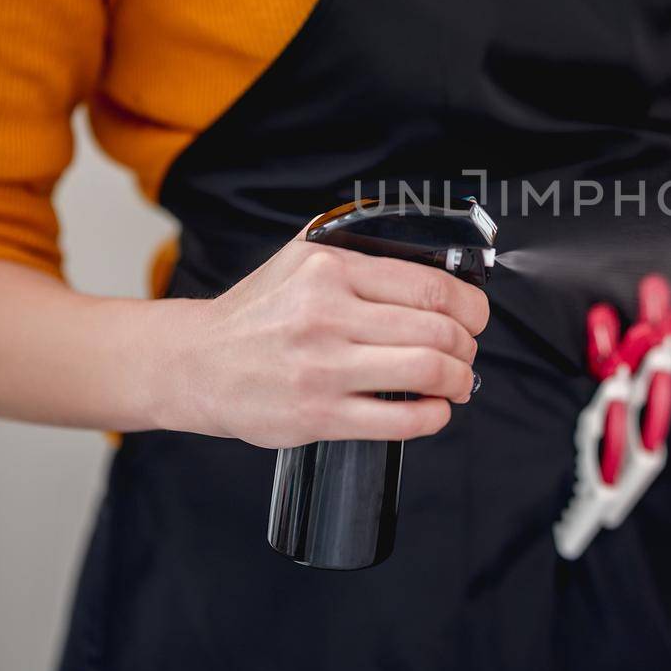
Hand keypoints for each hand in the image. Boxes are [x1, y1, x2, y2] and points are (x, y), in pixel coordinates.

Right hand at [158, 233, 490, 448]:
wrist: (195, 363)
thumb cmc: (254, 314)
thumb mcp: (296, 259)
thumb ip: (353, 249)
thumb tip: (423, 252)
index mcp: (329, 270)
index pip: (429, 286)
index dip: (470, 305)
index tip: (475, 316)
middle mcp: (327, 315)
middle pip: (437, 330)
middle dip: (468, 345)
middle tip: (467, 352)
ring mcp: (323, 368)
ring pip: (427, 371)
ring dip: (459, 379)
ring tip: (458, 382)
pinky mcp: (318, 415)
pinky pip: (400, 420)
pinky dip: (433, 417)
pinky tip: (434, 410)